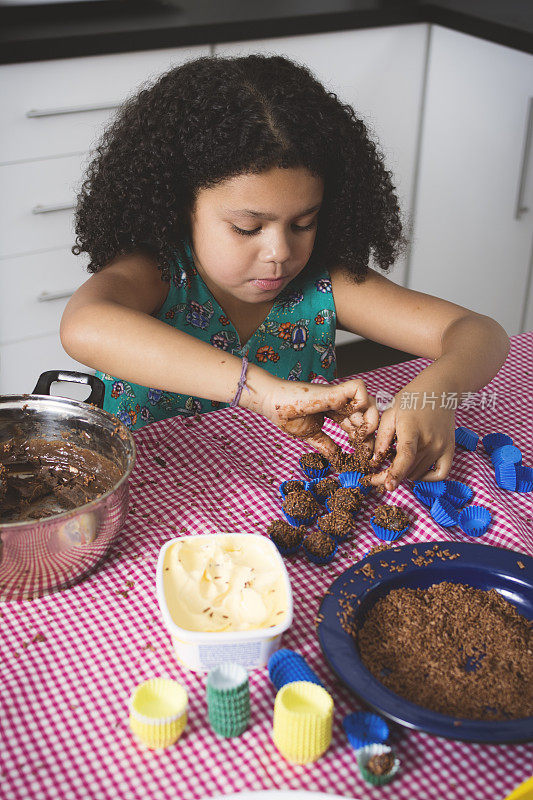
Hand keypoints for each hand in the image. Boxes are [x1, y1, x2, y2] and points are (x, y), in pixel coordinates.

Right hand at [257, 378, 379, 458]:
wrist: (271, 403)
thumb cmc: (286, 415)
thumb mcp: (311, 435)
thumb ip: (327, 446)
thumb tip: (338, 461)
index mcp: (336, 412)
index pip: (359, 424)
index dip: (364, 440)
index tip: (361, 456)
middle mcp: (341, 403)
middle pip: (370, 414)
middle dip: (372, 434)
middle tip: (365, 450)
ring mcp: (339, 396)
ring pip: (371, 401)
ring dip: (371, 421)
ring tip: (361, 437)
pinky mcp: (334, 391)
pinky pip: (360, 389)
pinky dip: (363, 403)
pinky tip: (352, 419)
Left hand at [368, 385, 455, 490]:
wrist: (439, 391)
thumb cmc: (411, 399)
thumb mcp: (390, 413)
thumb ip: (382, 437)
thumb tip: (376, 460)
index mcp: (412, 429)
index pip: (405, 456)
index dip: (396, 473)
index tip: (388, 486)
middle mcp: (430, 440)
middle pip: (409, 469)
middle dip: (392, 473)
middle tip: (382, 470)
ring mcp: (442, 447)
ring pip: (419, 473)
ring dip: (406, 472)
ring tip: (400, 458)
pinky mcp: (450, 450)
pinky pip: (440, 474)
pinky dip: (426, 477)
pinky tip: (416, 469)